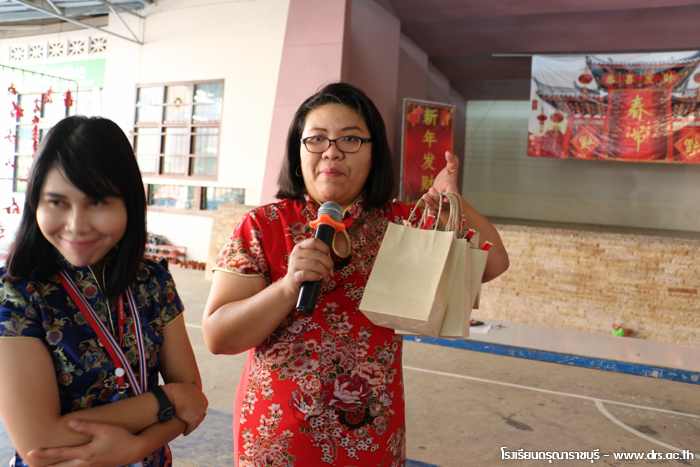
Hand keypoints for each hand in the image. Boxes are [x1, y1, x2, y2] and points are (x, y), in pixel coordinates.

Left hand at [27, 419, 144, 466]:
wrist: (135, 450)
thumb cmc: (121, 437)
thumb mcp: (105, 429)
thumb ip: (86, 426)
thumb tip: (69, 423)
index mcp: (86, 453)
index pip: (61, 454)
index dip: (45, 453)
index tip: (31, 453)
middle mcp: (85, 464)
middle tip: (30, 464)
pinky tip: (64, 466)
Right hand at [164, 383, 208, 435]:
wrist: (170, 396)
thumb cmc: (176, 390)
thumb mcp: (187, 385)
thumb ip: (194, 386)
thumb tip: (198, 383)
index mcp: (202, 397)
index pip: (201, 405)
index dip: (196, 410)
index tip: (191, 413)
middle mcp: (203, 405)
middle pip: (201, 414)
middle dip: (196, 418)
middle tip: (190, 422)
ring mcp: (199, 412)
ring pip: (197, 422)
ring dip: (192, 426)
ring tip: (187, 429)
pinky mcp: (193, 420)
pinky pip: (191, 427)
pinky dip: (188, 431)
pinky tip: (185, 433)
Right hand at [280, 238, 333, 296]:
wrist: (291, 284)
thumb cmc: (304, 271)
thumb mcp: (310, 260)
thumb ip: (319, 257)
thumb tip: (330, 262)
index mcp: (300, 247)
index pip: (315, 241)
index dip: (325, 249)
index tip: (329, 259)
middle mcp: (296, 253)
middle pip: (318, 254)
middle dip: (328, 264)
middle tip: (330, 272)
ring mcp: (294, 264)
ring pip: (314, 264)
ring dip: (324, 272)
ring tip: (326, 277)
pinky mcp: (294, 276)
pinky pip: (307, 274)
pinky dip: (316, 276)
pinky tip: (319, 278)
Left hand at [422, 151, 459, 214]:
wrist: (443, 186)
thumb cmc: (449, 176)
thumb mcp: (451, 168)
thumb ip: (452, 161)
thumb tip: (448, 153)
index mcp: (452, 188)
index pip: (453, 194)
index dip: (450, 197)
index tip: (446, 199)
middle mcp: (448, 198)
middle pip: (443, 201)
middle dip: (437, 197)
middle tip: (432, 189)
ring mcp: (442, 204)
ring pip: (437, 206)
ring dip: (430, 203)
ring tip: (425, 196)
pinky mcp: (435, 206)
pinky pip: (433, 210)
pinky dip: (430, 210)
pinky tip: (426, 209)